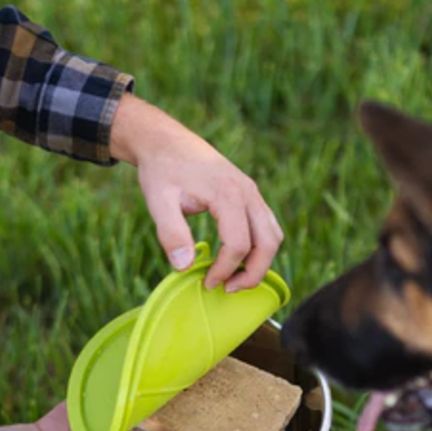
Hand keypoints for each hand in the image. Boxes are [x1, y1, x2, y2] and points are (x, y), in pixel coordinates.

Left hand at [110, 94, 283, 291]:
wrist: (167, 141)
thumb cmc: (162, 170)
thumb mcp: (158, 201)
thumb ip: (170, 233)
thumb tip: (183, 267)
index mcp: (227, 194)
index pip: (238, 244)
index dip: (225, 270)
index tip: (206, 283)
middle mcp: (248, 192)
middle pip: (268, 243)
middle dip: (252, 273)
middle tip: (228, 289)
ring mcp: (252, 193)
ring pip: (273, 235)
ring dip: (260, 262)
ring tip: (234, 278)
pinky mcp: (250, 195)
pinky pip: (267, 226)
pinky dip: (259, 248)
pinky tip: (236, 259)